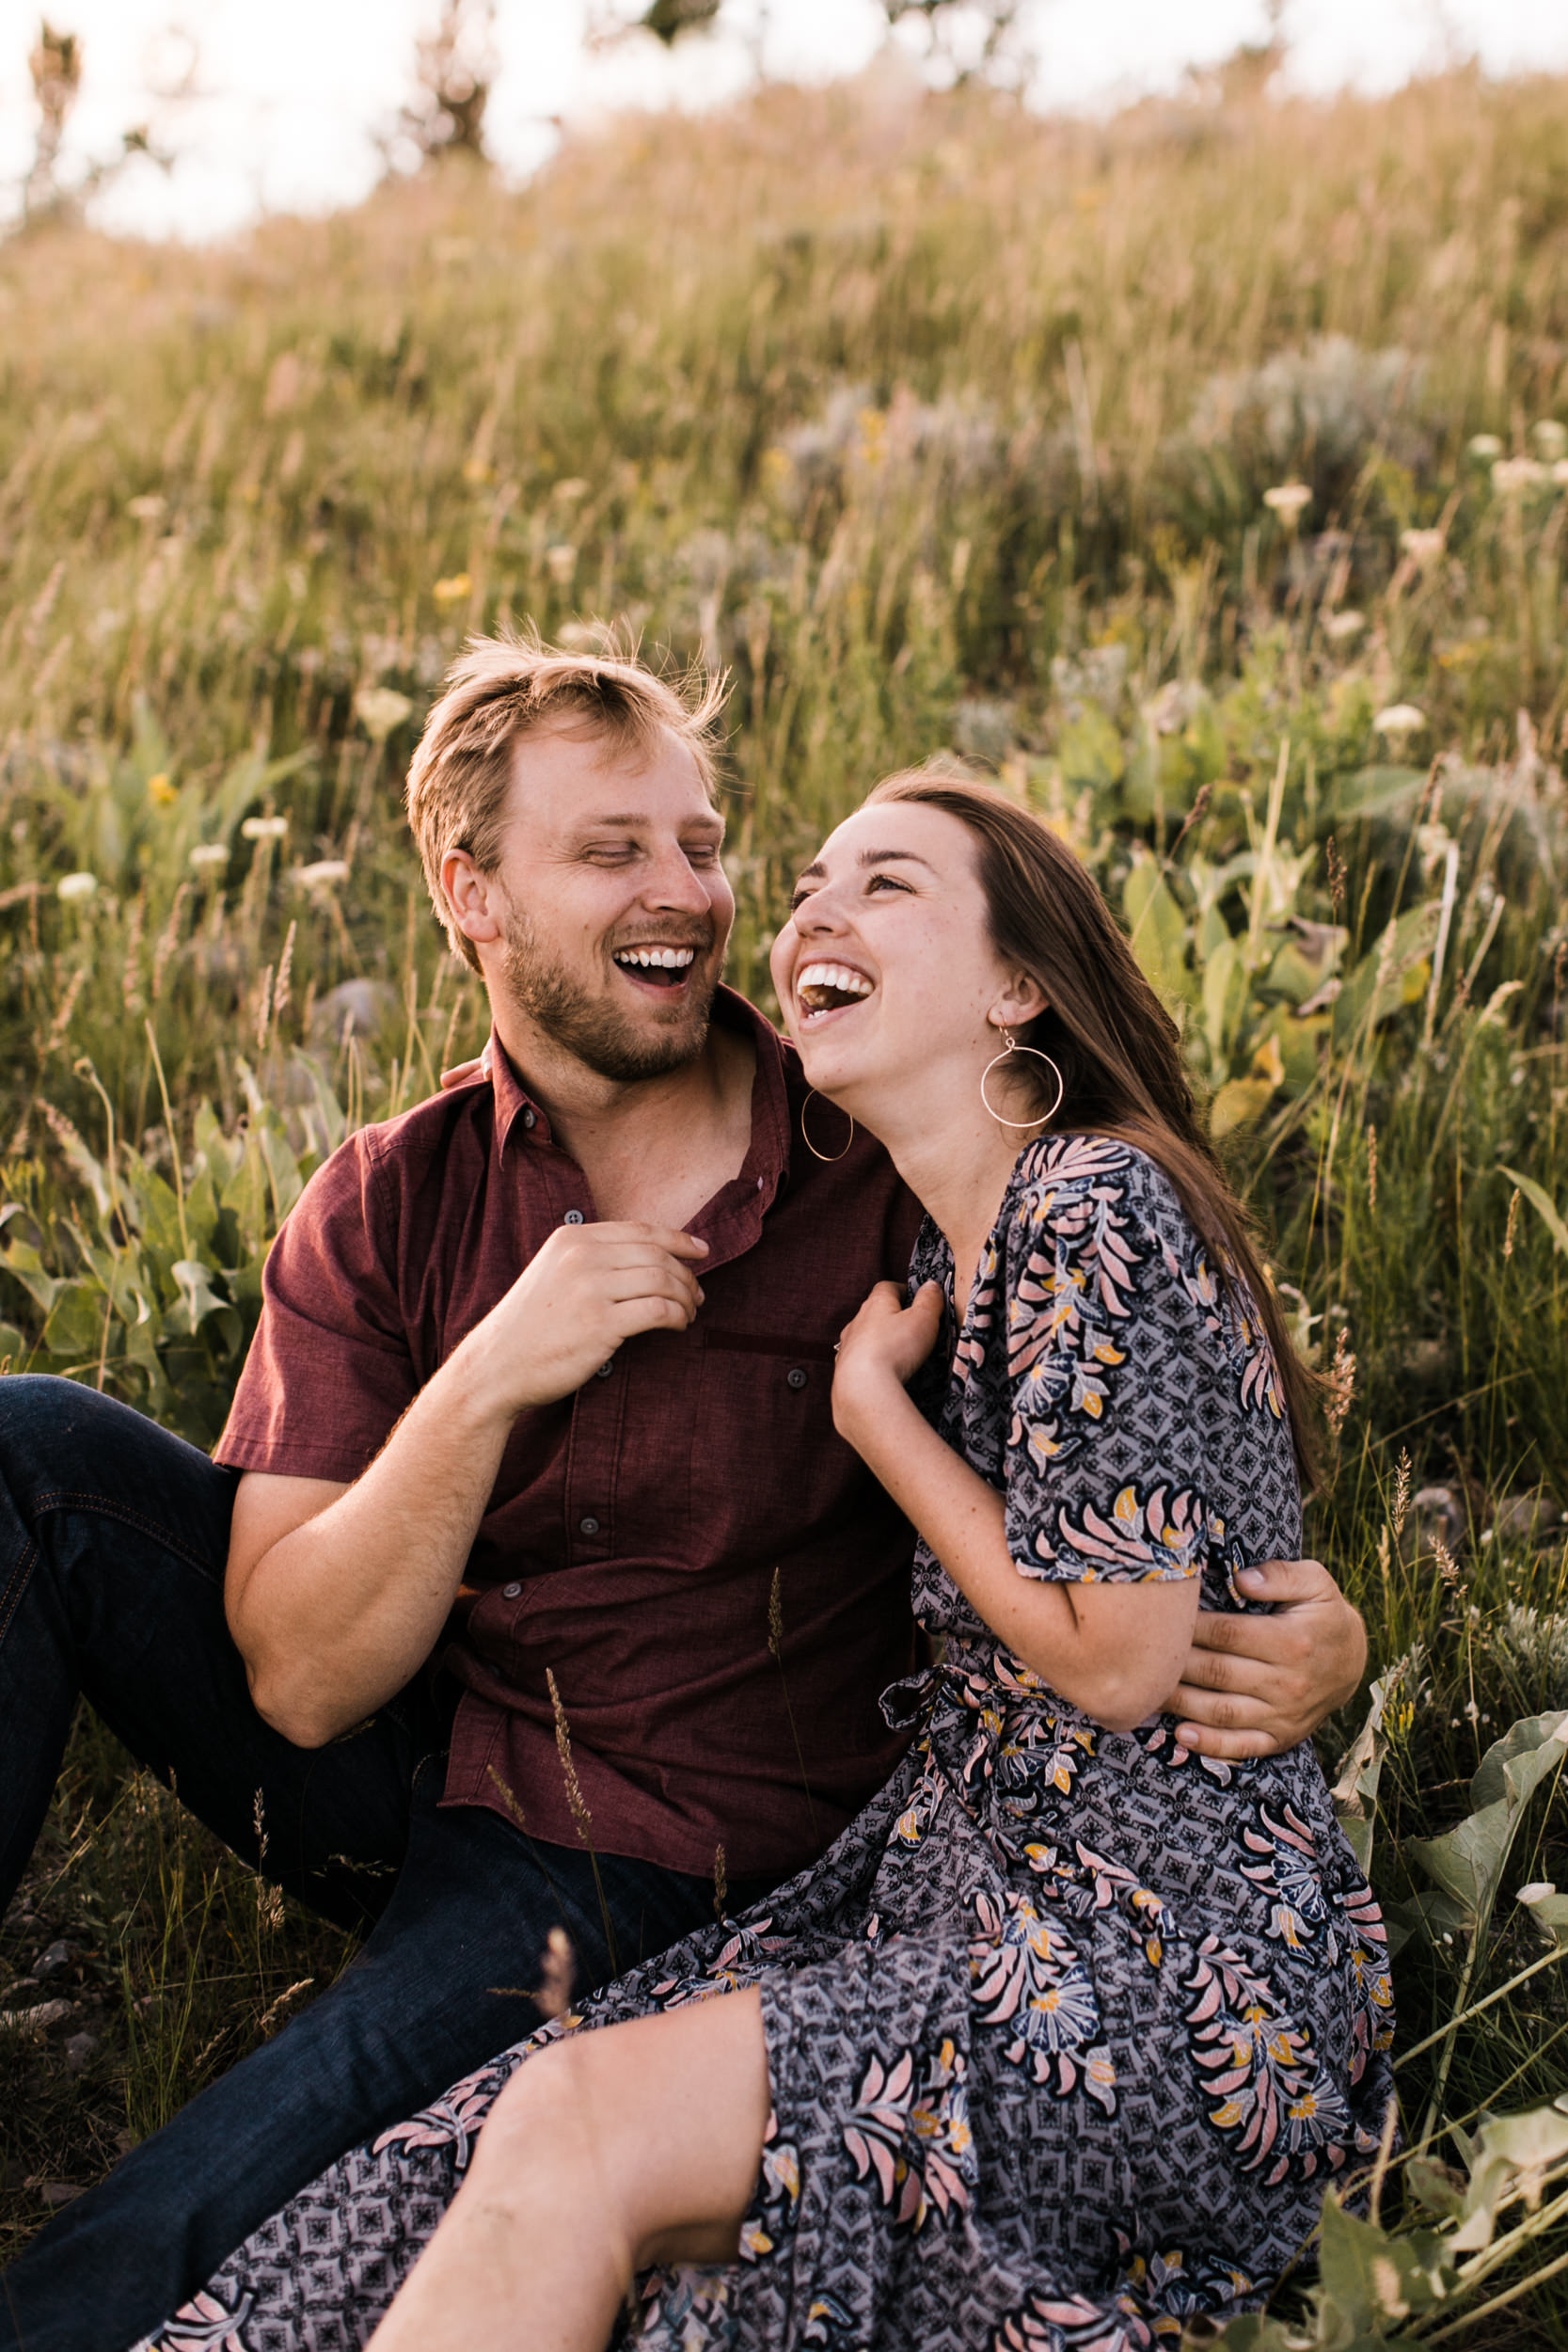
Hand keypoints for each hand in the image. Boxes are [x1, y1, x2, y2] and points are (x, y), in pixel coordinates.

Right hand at [463, 1221, 707, 1418]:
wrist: (494, 1367)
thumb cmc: (529, 1328)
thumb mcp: (553, 1274)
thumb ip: (591, 1260)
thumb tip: (650, 1260)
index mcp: (570, 1238)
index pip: (640, 1230)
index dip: (678, 1239)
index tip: (701, 1251)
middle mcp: (581, 1256)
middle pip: (656, 1254)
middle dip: (686, 1274)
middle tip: (698, 1294)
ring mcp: (591, 1288)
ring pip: (663, 1280)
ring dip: (685, 1297)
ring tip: (689, 1313)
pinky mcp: (601, 1324)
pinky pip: (658, 1310)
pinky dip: (677, 1317)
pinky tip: (677, 1326)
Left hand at [831, 1280, 942, 1442]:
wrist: (863, 1388)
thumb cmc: (894, 1349)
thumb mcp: (923, 1319)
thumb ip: (929, 1300)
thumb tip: (931, 1286)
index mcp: (876, 1303)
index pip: (887, 1287)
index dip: (903, 1291)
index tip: (916, 1299)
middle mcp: (857, 1321)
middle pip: (874, 1312)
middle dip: (891, 1318)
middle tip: (912, 1329)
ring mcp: (847, 1345)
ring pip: (864, 1337)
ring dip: (879, 1342)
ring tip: (898, 1355)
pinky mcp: (843, 1369)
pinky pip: (858, 1361)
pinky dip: (870, 1363)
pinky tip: (882, 1374)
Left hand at [1164, 1557, 1367, 1759]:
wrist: (1353, 1661)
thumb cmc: (1322, 1613)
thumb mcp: (1315, 1582)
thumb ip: (1280, 1575)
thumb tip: (1241, 1578)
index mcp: (1293, 1642)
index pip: (1228, 1634)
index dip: (1191, 1627)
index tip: (1161, 1616)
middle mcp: (1288, 1683)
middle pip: (1217, 1673)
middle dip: (1176, 1663)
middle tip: (1139, 1653)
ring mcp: (1284, 1715)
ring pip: (1222, 1711)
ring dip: (1180, 1704)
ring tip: (1145, 1690)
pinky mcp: (1280, 1737)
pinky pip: (1242, 1746)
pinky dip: (1210, 1745)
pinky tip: (1180, 1735)